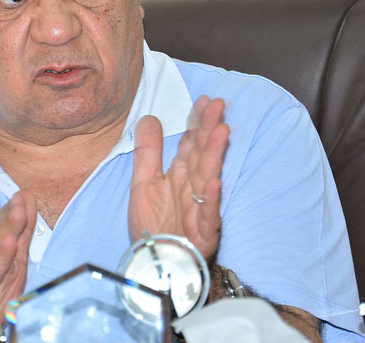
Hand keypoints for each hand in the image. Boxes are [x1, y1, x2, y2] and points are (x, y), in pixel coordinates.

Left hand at [128, 96, 228, 260]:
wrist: (157, 263)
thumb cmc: (153, 226)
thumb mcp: (143, 183)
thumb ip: (148, 152)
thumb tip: (149, 118)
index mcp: (180, 175)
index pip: (191, 143)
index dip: (196, 122)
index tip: (203, 101)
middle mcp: (193, 188)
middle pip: (203, 154)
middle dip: (210, 129)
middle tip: (218, 105)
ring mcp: (200, 208)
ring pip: (209, 177)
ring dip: (215, 155)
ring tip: (221, 132)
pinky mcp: (204, 231)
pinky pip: (208, 214)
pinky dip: (211, 199)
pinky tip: (214, 184)